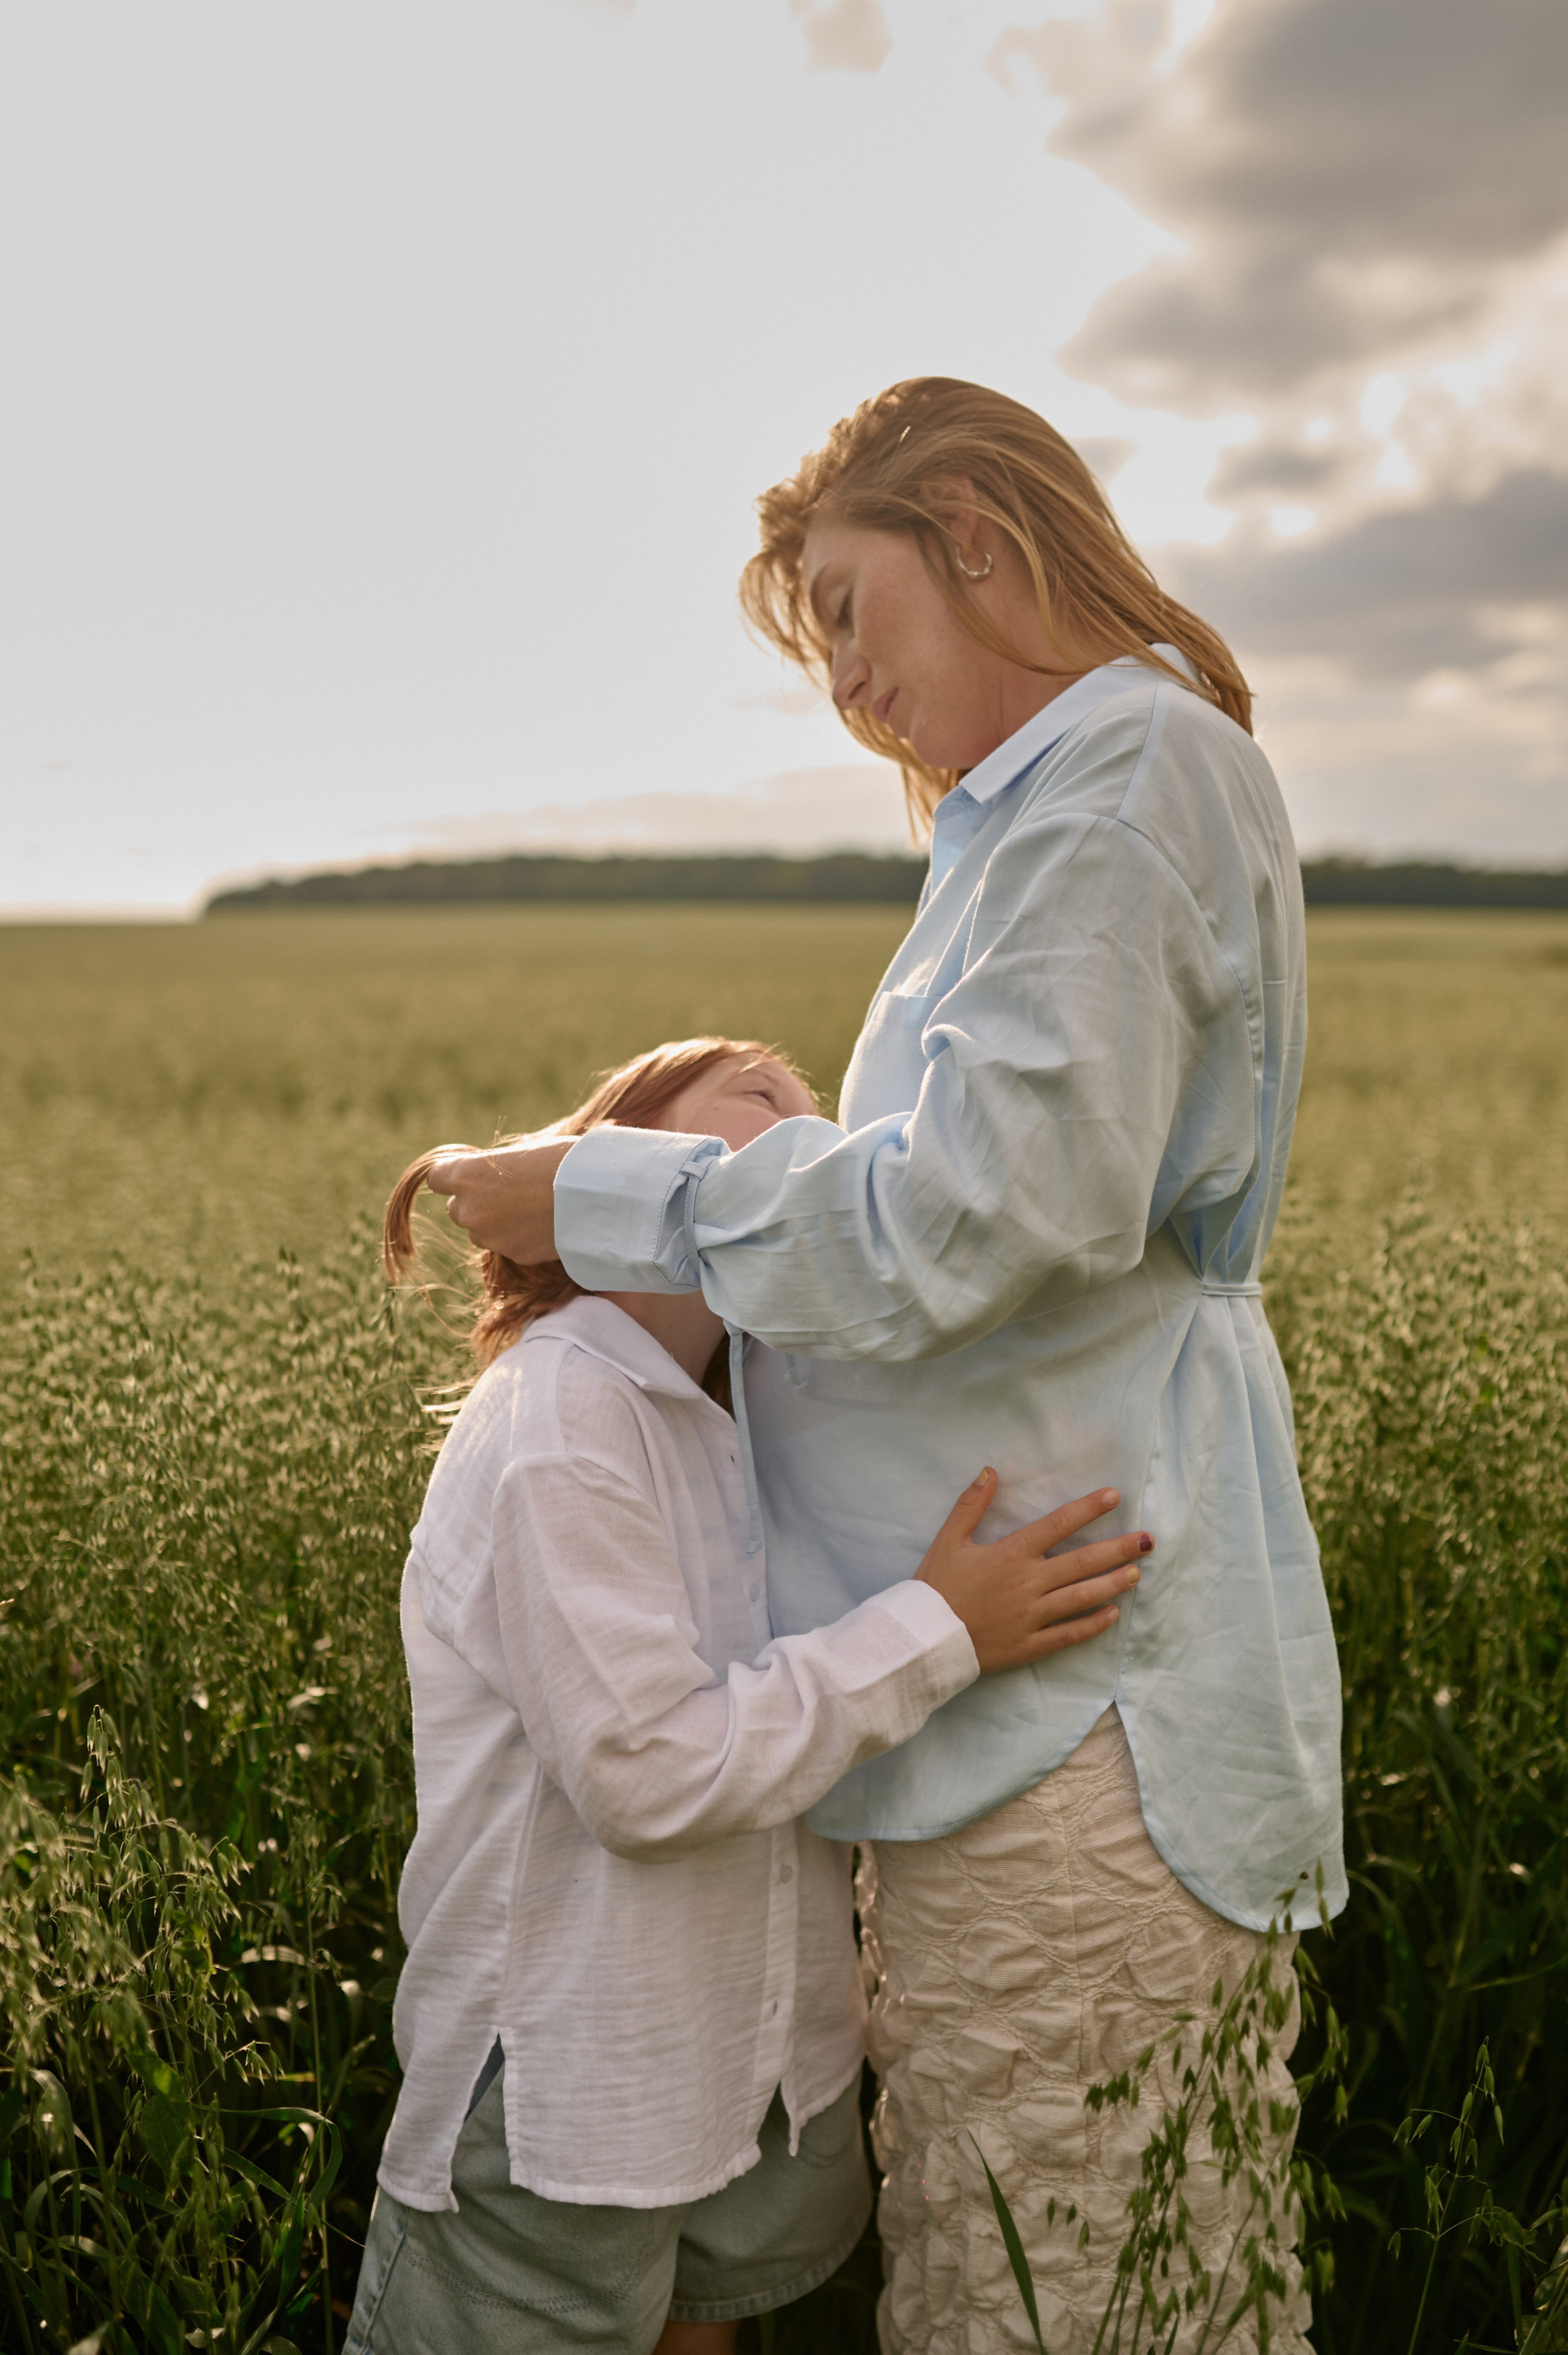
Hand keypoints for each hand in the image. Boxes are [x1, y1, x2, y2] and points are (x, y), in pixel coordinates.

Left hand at [426, 1137, 571, 1261]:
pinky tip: (545, 1224)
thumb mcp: (521, 1152)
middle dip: (475, 1202)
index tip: (469, 1174)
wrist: (599, 1196)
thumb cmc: (563, 1161)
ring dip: (496, 1223)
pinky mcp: (513, 1256)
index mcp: (467, 1175)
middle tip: (509, 1192)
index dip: (452, 1176)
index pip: (436, 1178)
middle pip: (456, 1209)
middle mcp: (469, 1210)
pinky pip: (507, 1245)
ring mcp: (490, 1237)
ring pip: (481, 1231)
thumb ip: (494, 1168)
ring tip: (532, 1209)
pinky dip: (519, 1237)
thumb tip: (488, 1177)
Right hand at [915, 1472, 1148, 1672]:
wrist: (924, 1639)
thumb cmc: (935, 1586)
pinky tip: (1113, 1616)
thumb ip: (971, 1504)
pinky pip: (1069, 1634)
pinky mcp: (1030, 1645)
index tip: (1114, 1497)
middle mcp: (1028, 1583)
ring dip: (1113, 1583)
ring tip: (1137, 1573)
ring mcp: (1032, 1616)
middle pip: (1082, 1561)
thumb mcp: (948, 1539)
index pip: (1058, 1524)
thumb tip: (991, 1471)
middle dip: (1118, 1549)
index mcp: (1011, 1554)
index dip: (1088, 1509)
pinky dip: (1093, 1625)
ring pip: (1082, 1597)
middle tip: (1147, 1540)